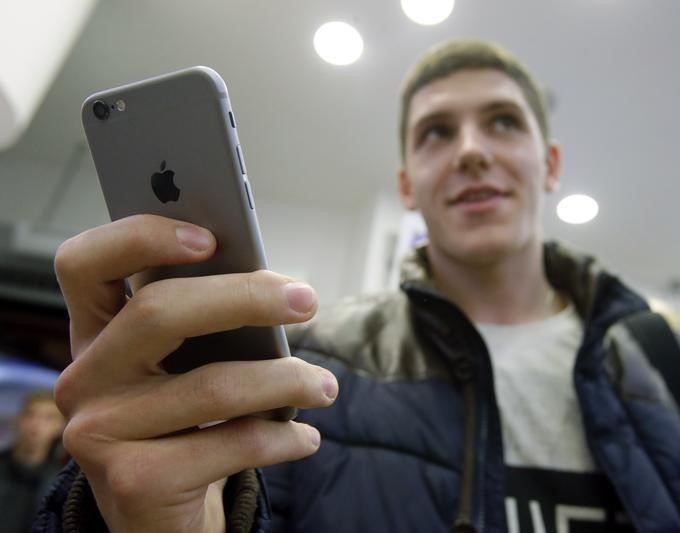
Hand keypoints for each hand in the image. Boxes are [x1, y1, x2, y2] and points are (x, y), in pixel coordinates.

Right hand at [54, 214, 337, 532]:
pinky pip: (233, 444)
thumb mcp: (179, 370)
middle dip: (246, 297)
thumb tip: (275, 288)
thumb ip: (203, 325)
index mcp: (94, 335)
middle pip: (158, 311)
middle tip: (307, 300)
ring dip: (287, 381)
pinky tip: (304, 439)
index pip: (83, 263)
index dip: (139, 238)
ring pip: (212, 386)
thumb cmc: (181, 424)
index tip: (210, 237)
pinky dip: (284, 439)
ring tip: (324, 387)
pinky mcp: (135, 482)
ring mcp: (99, 432)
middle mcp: (83, 378)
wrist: (160, 516)